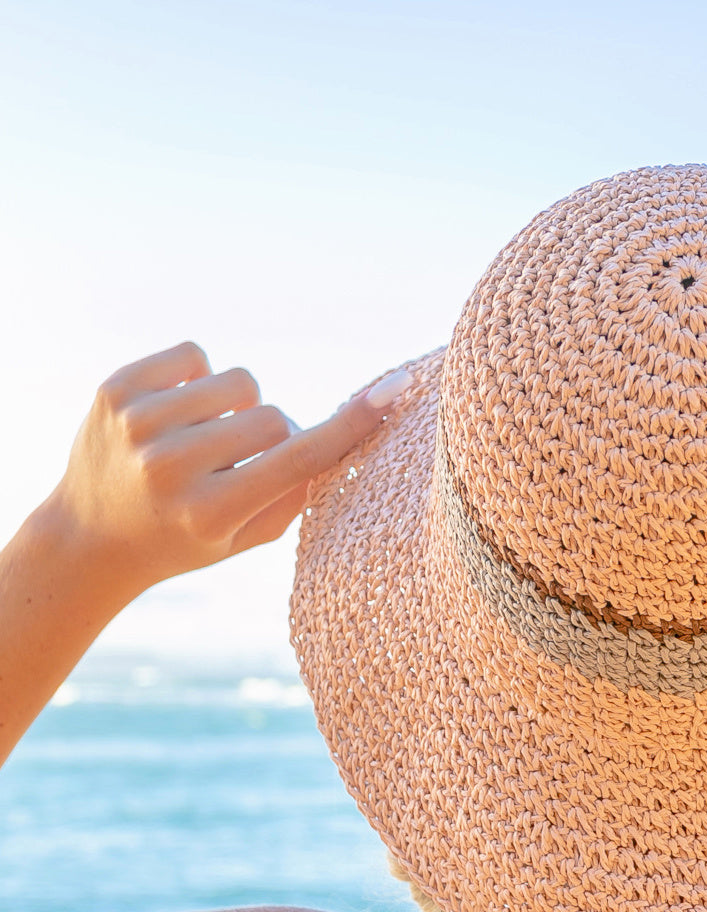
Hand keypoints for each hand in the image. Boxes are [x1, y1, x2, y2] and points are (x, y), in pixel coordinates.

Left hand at [45, 341, 410, 594]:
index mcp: (210, 511)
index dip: (351, 423)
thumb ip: (298, 492)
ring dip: (236, 407)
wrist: (89, 539)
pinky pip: (195, 355)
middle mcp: (170, 467)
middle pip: (272, 418)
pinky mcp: (115, 389)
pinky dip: (198, 380)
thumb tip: (345, 431)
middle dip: (272, 436)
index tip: (394, 389)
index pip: (298, 457)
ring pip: (239, 381)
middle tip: (240, 465)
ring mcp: (138, 424)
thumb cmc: (187, 537)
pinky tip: (176, 415)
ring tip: (204, 440)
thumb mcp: (248, 536)